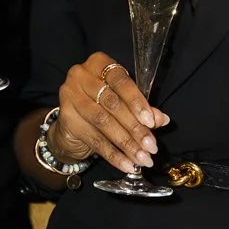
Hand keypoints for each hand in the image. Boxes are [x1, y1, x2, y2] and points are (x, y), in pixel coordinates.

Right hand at [52, 51, 164, 174]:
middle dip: (135, 128)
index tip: (152, 122)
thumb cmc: (101, 106)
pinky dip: (114, 155)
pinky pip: (94, 139)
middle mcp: (80, 75)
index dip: (137, 102)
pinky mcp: (66, 118)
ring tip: (142, 159)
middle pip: (112, 104)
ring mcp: (70, 96)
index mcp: (99, 64)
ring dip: (126, 143)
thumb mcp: (123, 102)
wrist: (71, 124)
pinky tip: (127, 164)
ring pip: (103, 122)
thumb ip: (141, 108)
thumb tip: (162, 120)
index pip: (121, 81)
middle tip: (151, 146)